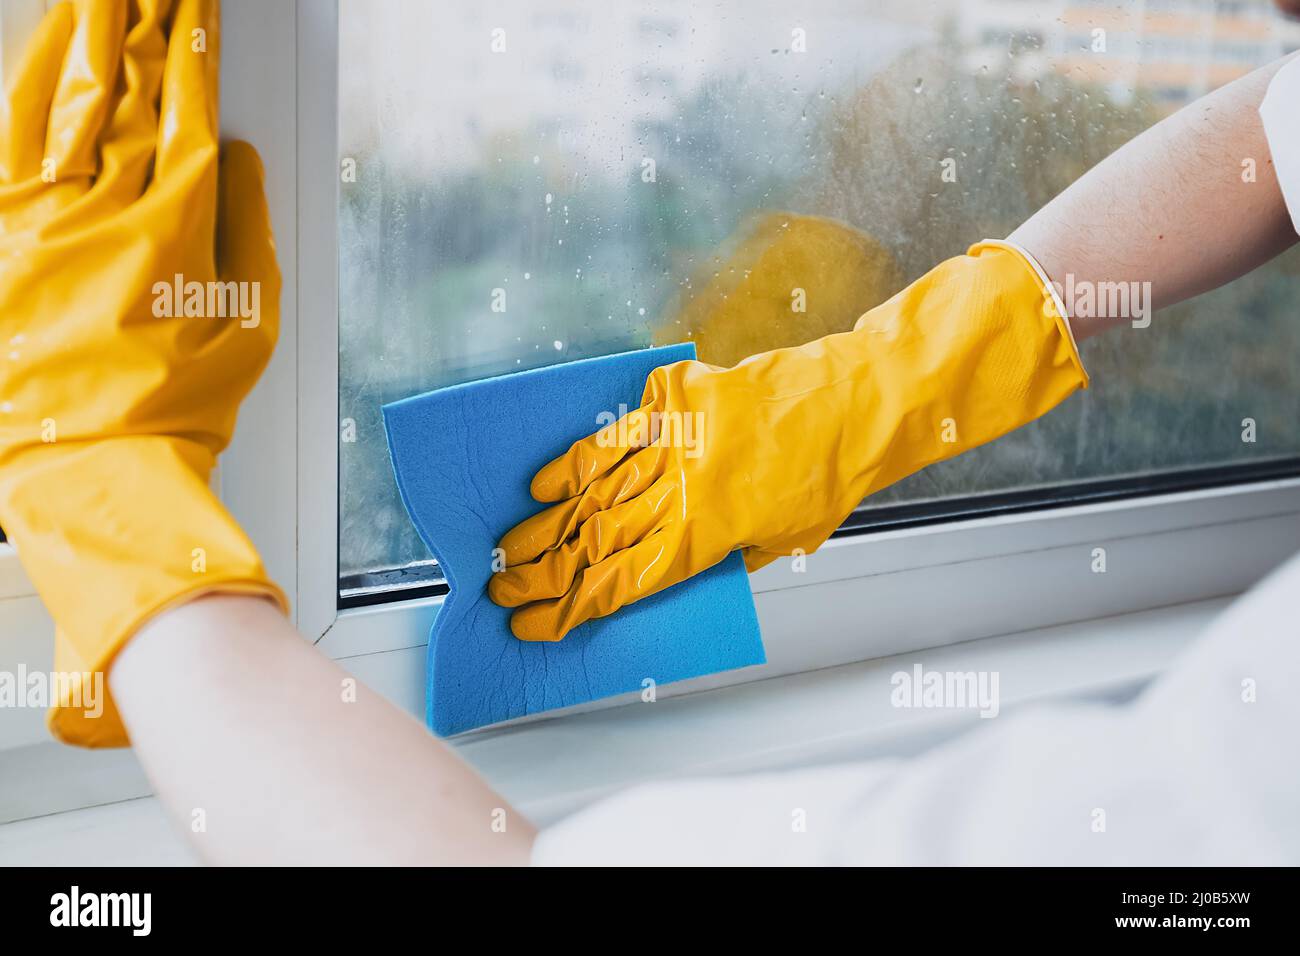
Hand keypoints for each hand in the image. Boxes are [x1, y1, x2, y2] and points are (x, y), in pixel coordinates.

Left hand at [0, 0, 282, 745]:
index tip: (202, 13)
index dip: (196, 50)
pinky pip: (11, 140)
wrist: (92, 466)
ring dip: (86, 34)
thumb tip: (242, 157)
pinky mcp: (1, 236)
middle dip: (145, 24)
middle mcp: (104, 209)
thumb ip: (250, 230)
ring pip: (64, 97)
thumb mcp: (251, 325)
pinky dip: (29, 88)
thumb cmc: (177, 407)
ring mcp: (42, 217)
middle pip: (127, 88)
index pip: (189, 109)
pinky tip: (44, 53)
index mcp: (176, 227)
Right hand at [489, 240, 1087, 640]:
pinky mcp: (675, 398)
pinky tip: (544, 480)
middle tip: (502, 588)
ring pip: (596, 488)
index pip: (622, 581)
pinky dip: (576, 456)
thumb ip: (714, 557)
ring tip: (510, 546)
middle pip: (597, 538)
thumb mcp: (778, 541)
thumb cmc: (828, 478)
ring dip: (548, 522)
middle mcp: (683, 486)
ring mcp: (676, 438)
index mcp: (709, 532)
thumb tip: (656, 572)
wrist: (856, 401)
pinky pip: (614, 433)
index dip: (572, 606)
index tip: (534, 623)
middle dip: (544, 570)